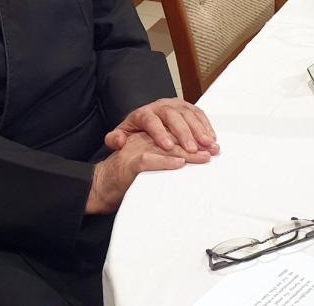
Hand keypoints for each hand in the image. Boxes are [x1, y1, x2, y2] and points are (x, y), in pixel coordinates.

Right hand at [85, 132, 212, 213]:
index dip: (193, 134)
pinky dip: (164, 161)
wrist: (102, 184)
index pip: (173, 129)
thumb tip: (193, 157)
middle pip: (171, 133)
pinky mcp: (128, 163)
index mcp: (147, 134)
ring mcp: (135, 148)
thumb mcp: (150, 159)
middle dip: (194, 141)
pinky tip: (179, 164)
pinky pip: (148, 160)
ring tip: (202, 156)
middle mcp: (142, 137)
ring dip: (185, 151)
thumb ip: (166, 154)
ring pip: (163, 145)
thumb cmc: (127, 173)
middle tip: (212, 150)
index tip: (211, 144)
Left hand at [104, 98, 218, 154]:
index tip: (167, 146)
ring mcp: (174, 105)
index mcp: (143, 113)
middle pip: (172, 116)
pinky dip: (206, 125)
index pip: (151, 121)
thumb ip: (114, 139)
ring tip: (207, 145)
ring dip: (199, 130)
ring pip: (187, 113)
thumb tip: (118, 141)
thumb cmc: (136, 130)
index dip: (159, 133)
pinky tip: (211, 138)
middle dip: (184, 133)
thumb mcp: (122, 134)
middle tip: (192, 149)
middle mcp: (159, 106)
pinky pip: (198, 113)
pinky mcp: (187, 107)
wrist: (145, 119)